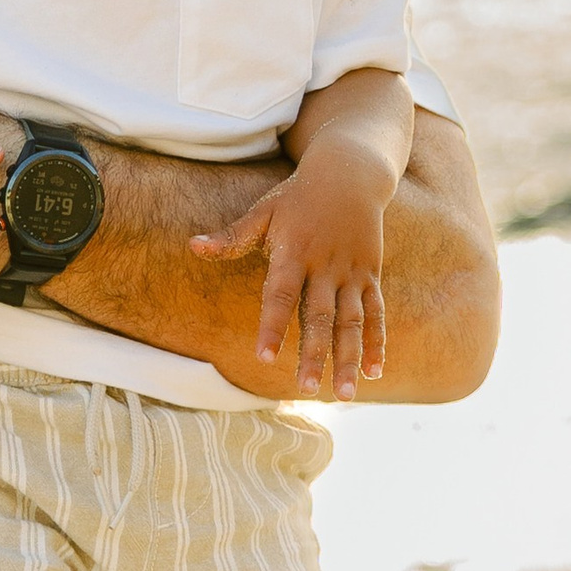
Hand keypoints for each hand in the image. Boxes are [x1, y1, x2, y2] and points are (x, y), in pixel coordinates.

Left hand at [190, 148, 391, 399]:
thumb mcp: (263, 212)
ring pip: (352, 322)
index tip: (264, 358)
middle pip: (321, 316)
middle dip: (316, 354)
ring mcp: (351, 273)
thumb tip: (193, 247)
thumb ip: (232, 236)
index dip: (273, 326)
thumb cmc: (297, 198)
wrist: (349, 175)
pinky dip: (377, 342)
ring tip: (344, 395)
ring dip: (348, 358)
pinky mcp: (370, 275)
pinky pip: (376, 313)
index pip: (281, 295)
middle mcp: (325, 266)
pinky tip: (373, 373)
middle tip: (308, 390)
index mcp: (295, 252)